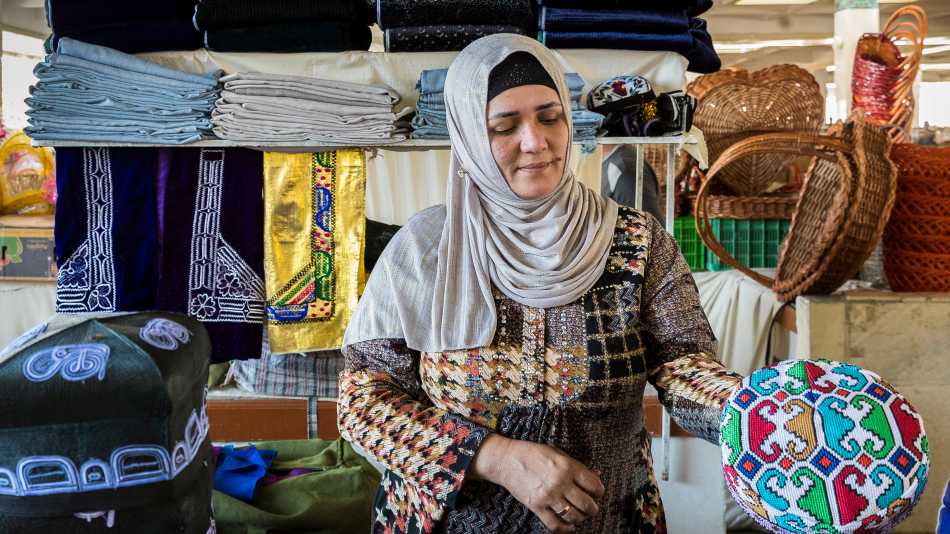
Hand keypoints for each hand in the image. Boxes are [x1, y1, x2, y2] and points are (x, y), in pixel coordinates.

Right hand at [470, 435, 604, 532]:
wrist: (507, 460)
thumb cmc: (533, 453)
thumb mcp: (558, 453)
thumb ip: (577, 465)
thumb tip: (597, 474)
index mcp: (568, 466)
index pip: (594, 484)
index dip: (599, 491)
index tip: (597, 493)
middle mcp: (560, 482)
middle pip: (587, 504)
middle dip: (593, 508)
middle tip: (591, 507)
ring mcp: (548, 496)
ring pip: (574, 516)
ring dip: (580, 518)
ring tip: (580, 515)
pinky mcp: (537, 506)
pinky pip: (555, 524)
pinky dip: (565, 529)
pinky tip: (569, 526)